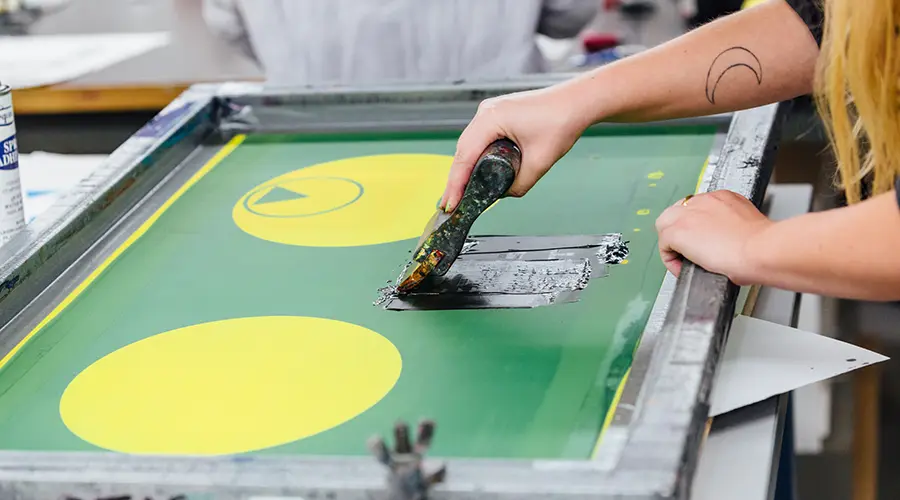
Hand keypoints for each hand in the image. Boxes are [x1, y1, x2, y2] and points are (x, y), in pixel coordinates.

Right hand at [439, 85, 589, 211]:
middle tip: (451, 204)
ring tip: (459, 192)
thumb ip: (520, 184)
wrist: (577, 102)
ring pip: (469, 145)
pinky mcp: (498, 114)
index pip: (465, 157)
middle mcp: (486, 112)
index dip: (455, 184)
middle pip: (463, 151)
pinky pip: (479, 138)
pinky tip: (474, 172)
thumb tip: (504, 194)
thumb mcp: (540, 162)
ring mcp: (491, 111)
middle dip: (456, 179)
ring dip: (465, 168)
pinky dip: (475, 156)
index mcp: (491, 118)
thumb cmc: (562, 121)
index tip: (450, 204)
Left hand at [655, 190, 771, 283]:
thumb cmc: (763, 246)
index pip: (698, 209)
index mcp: (723, 198)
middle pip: (676, 212)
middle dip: (679, 231)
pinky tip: (683, 269)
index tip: (703, 243)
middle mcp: (703, 201)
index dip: (696, 228)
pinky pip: (664, 245)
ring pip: (665, 225)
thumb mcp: (749, 228)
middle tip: (688, 252)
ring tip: (684, 261)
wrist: (761, 250)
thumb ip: (733, 230)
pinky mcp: (678, 231)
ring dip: (672, 243)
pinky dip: (670, 259)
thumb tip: (728, 245)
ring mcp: (688, 215)